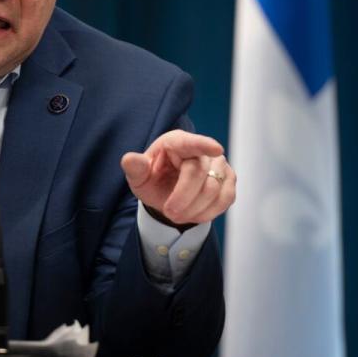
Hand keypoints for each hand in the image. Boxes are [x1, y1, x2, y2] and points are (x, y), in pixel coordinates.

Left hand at [121, 129, 235, 226]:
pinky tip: (194, 214)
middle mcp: (200, 150)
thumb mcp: (139, 176)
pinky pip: (225, 198)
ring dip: (194, 209)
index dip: (203, 145)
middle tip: (169, 213)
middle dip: (183, 199)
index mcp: (176, 142)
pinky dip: (208, 212)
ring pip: (214, 189)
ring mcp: (218, 164)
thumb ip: (135, 168)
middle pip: (198, 175)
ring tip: (178, 214)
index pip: (191, 142)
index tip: (215, 149)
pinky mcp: (228, 179)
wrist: (167, 195)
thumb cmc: (153, 180)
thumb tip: (128, 160)